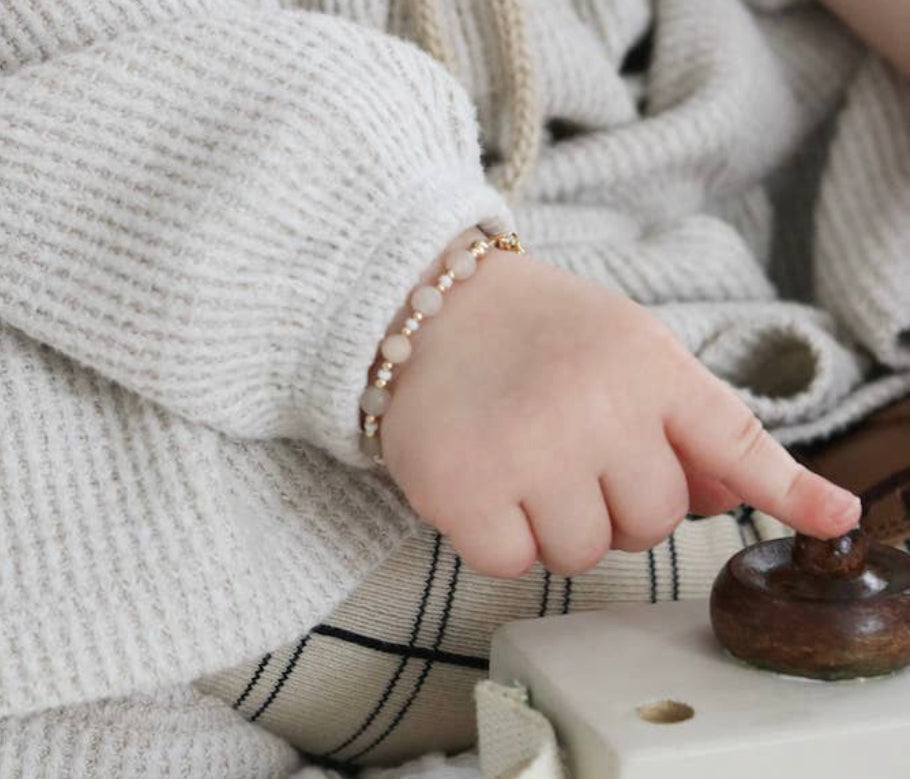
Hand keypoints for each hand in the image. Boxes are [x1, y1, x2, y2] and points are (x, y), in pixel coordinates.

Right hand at [379, 230, 861, 577]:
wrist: (423, 305)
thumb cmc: (532, 332)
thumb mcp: (622, 349)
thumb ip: (682, 421)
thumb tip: (731, 499)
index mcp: (645, 365)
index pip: (732, 438)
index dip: (785, 487)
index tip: (835, 516)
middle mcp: (595, 408)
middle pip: (652, 523)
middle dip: (616, 503)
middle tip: (569, 449)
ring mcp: (528, 453)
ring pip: (583, 552)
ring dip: (557, 523)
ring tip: (522, 460)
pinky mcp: (464, 491)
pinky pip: (515, 563)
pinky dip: (501, 537)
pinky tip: (483, 482)